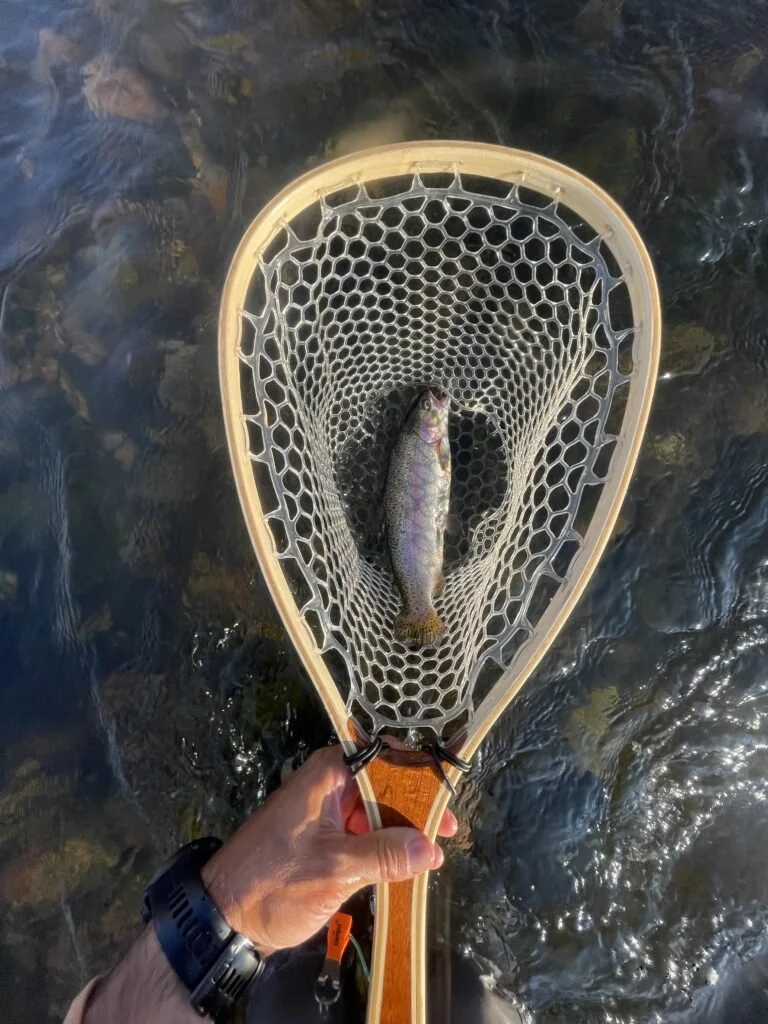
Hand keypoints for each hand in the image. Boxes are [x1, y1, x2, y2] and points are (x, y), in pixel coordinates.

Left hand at [202, 744, 456, 955]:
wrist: (221, 916)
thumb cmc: (274, 882)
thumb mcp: (335, 869)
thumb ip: (385, 855)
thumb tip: (430, 848)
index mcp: (329, 773)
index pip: (385, 756)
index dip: (419, 771)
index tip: (448, 791)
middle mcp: (328, 783)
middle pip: (384, 783)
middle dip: (417, 806)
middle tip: (449, 830)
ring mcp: (324, 811)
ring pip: (375, 809)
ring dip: (403, 830)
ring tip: (435, 851)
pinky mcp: (322, 837)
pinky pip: (362, 831)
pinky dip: (384, 845)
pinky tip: (407, 864)